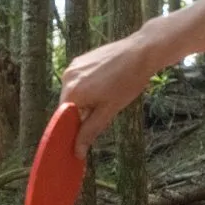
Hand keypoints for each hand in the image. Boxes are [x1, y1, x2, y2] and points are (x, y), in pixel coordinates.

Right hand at [59, 24, 163, 157]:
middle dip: (82, 113)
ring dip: (85, 100)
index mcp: (72, 92)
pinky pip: (78, 81)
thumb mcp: (108, 111)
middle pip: (68, 106)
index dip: (74, 129)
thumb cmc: (127, 82)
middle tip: (102, 112)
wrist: (141, 52)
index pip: (63, 120)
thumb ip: (90, 132)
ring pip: (74, 93)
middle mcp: (67, 78)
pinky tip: (105, 84)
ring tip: (107, 95)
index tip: (86, 133)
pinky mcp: (80, 60)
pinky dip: (87, 87)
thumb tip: (77, 152)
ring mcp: (73, 67)